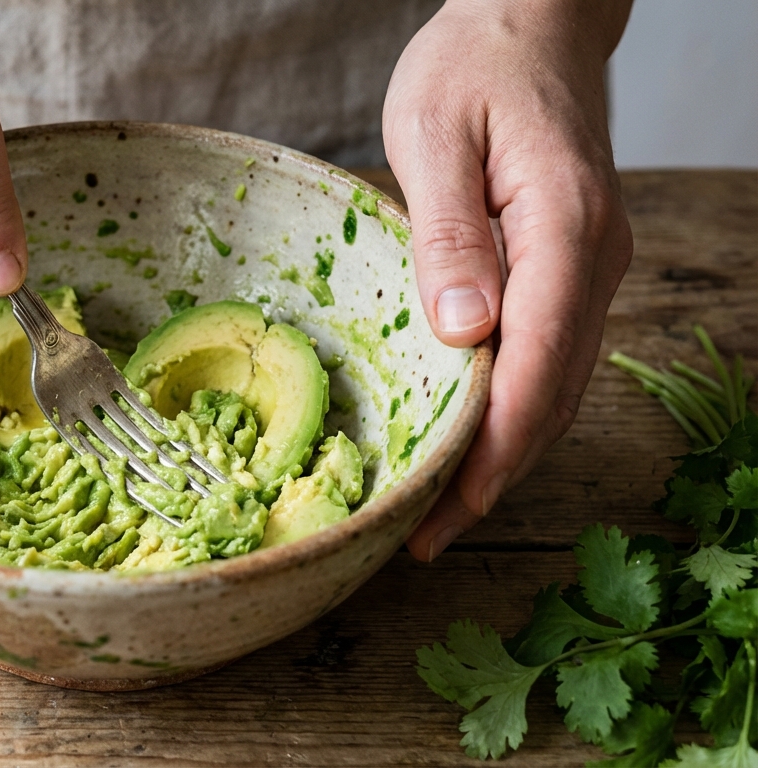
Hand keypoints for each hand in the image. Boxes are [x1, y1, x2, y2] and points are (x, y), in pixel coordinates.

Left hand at [384, 0, 634, 560]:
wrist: (531, 22)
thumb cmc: (474, 66)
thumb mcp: (435, 135)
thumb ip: (450, 235)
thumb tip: (464, 335)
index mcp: (563, 231)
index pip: (536, 369)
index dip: (490, 454)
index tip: (439, 515)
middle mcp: (593, 262)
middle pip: (551, 396)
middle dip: (490, 476)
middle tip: (420, 540)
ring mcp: (588, 268)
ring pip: (553, 386)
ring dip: (499, 453)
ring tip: (435, 511)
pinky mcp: (568, 268)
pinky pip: (545, 357)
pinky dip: (507, 410)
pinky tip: (463, 438)